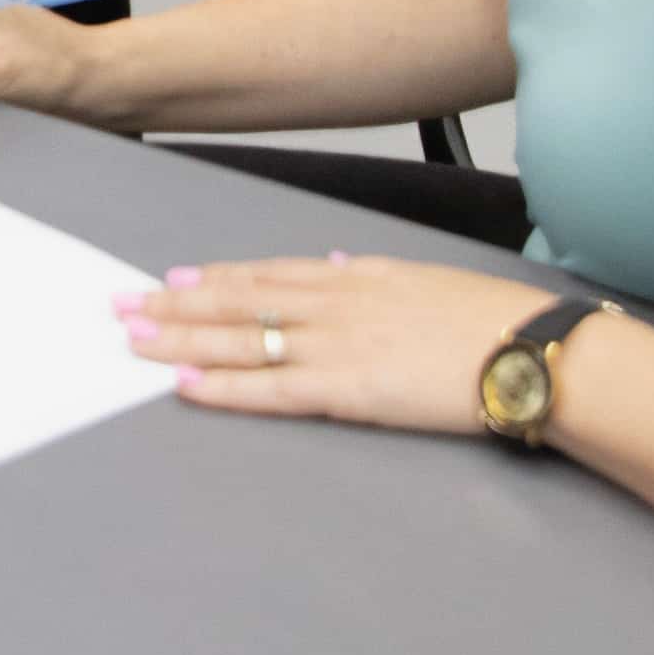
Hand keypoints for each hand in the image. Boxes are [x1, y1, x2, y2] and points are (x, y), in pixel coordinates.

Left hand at [121, 250, 535, 438]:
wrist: (530, 347)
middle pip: (239, 301)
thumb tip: (346, 264)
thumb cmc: (491, 319)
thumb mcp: (427, 280)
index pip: (269, 274)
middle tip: (123, 304)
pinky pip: (272, 390)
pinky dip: (226, 388)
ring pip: (242, 340)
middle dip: (176, 304)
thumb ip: (378, 276)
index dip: (215, 277)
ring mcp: (336, 346)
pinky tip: (188, 386)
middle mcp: (335, 303)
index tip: (173, 277)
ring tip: (135, 340)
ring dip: (183, 341)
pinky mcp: (347, 391)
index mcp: (357, 276)